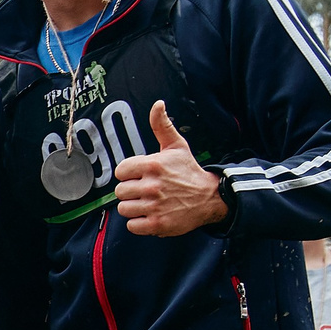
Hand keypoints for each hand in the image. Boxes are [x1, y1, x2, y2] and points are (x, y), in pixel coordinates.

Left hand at [114, 104, 227, 236]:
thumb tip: (158, 104)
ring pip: (124, 208)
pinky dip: (139, 223)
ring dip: (134, 207)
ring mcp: (154, 206)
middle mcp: (152, 186)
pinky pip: (131, 225)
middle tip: (146, 190)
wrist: (210, 198)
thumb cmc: (189, 171)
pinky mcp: (157, 224)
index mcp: (153, 165)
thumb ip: (162, 125)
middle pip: (120, 191)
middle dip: (131, 191)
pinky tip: (151, 214)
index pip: (120, 171)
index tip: (140, 175)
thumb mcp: (177, 146)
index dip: (129, 174)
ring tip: (149, 203)